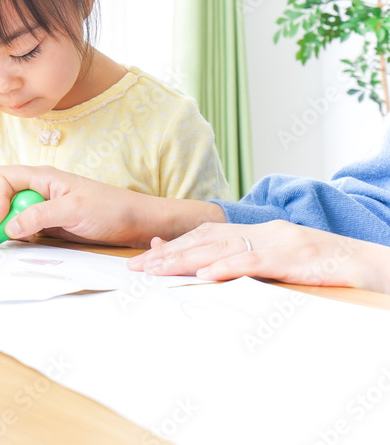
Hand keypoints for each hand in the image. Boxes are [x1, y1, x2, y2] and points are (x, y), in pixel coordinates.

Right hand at [0, 165, 218, 247]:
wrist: (137, 222)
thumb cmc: (110, 209)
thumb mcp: (72, 210)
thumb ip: (38, 216)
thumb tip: (8, 227)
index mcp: (43, 177)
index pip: (1, 176)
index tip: (3, 221)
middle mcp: (40, 189)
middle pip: (2, 194)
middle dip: (0, 213)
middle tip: (10, 233)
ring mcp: (45, 206)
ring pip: (12, 212)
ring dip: (11, 226)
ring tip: (24, 239)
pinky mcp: (51, 222)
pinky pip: (26, 226)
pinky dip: (23, 235)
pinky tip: (32, 242)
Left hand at [127, 220, 389, 292]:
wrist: (367, 265)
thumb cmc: (324, 268)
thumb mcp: (281, 262)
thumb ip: (246, 261)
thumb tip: (209, 271)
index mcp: (258, 230)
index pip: (206, 234)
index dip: (175, 243)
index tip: (146, 254)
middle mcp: (263, 230)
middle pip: (205, 239)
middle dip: (169, 253)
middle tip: (138, 267)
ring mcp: (278, 241)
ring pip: (222, 248)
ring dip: (186, 259)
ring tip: (157, 270)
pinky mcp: (292, 257)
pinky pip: (254, 261)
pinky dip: (227, 266)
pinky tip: (205, 273)